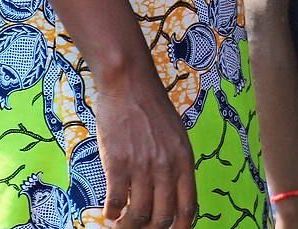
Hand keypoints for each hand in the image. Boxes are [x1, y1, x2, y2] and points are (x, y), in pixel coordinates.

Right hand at [94, 75, 196, 227]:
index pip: (189, 207)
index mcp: (184, 160)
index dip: (181, 228)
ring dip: (127, 226)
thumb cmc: (152, 108)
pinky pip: (116, 201)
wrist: (130, 84)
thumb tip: (172, 192)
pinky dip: (111, 213)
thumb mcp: (177, 136)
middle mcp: (166, 166)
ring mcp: (142, 165)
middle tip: (139, 228)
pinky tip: (108, 212)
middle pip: (163, 217)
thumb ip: (176, 163)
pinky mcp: (118, 162)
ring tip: (119, 223)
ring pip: (139, 215)